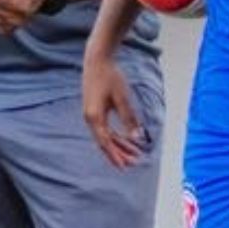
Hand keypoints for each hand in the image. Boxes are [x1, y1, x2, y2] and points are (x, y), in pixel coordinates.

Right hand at [82, 53, 149, 168]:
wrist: (97, 61)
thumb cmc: (110, 77)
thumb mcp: (122, 98)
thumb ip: (129, 119)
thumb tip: (137, 137)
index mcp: (94, 117)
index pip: (105, 142)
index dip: (115, 155)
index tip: (125, 166)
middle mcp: (90, 118)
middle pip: (105, 142)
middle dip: (118, 153)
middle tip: (132, 164)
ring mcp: (91, 115)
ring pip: (105, 136)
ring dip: (119, 145)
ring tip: (133, 154)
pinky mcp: (95, 110)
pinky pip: (105, 128)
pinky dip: (116, 135)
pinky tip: (126, 139)